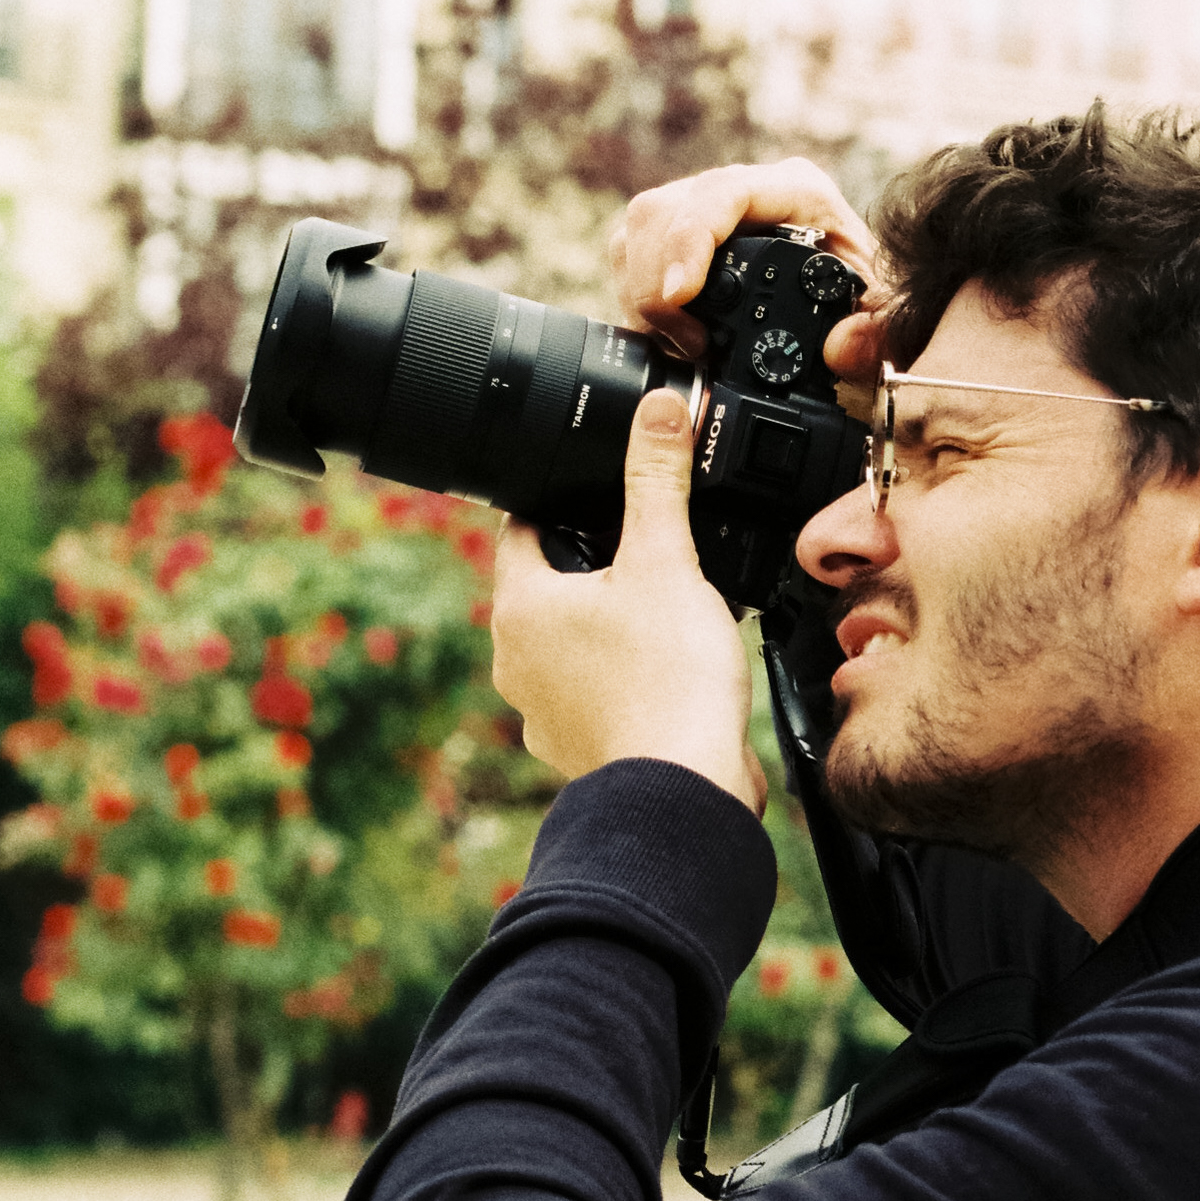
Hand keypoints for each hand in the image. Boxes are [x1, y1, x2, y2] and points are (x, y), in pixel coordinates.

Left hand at [489, 390, 765, 809]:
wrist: (684, 790)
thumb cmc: (667, 681)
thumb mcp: (667, 560)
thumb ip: (658, 479)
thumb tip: (657, 410)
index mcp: (520, 605)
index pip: (522, 528)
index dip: (558, 500)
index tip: (590, 487)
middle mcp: (515, 659)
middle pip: (546, 586)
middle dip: (591, 565)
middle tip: (643, 547)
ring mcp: (541, 710)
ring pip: (568, 642)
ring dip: (605, 624)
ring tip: (662, 611)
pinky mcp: (577, 747)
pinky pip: (593, 692)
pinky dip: (622, 675)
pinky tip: (665, 668)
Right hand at [608, 157, 890, 381]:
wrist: (848, 303)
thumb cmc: (865, 298)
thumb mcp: (886, 315)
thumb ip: (878, 333)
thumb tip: (841, 347)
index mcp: (796, 191)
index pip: (725, 193)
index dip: (692, 240)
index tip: (681, 295)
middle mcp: (742, 190)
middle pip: (664, 212)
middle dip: (660, 284)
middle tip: (692, 344)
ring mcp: (702, 207)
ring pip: (638, 231)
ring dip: (644, 293)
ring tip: (685, 343)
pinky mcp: (675, 234)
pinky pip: (631, 252)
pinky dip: (638, 297)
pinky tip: (668, 333)